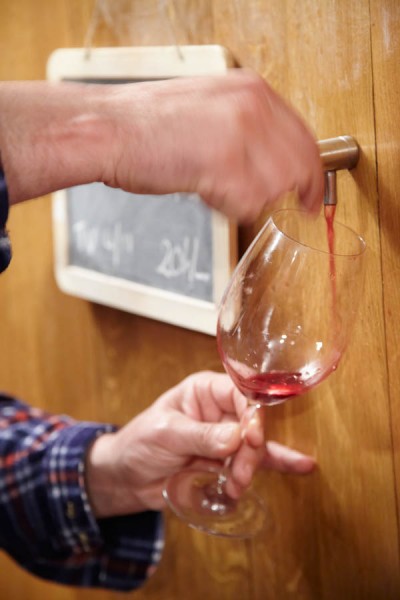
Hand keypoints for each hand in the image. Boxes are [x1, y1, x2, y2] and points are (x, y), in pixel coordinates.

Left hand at [85, 371, 315, 517]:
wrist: (126, 478)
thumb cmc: (138, 443)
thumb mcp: (165, 434)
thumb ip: (200, 436)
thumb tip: (235, 438)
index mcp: (204, 391)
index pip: (238, 394)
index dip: (251, 414)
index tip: (251, 439)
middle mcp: (219, 410)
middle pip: (251, 423)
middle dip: (250, 450)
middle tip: (240, 474)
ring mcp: (225, 436)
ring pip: (254, 446)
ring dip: (251, 467)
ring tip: (238, 486)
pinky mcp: (226, 461)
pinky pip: (252, 463)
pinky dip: (270, 468)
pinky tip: (299, 467)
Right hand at [104, 70, 323, 220]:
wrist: (109, 130)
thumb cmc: (146, 124)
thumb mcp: (209, 109)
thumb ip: (246, 128)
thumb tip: (271, 159)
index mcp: (251, 90)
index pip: (303, 137)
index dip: (311, 172)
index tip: (312, 192)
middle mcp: (252, 106)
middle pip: (300, 166)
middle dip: (293, 193)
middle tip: (292, 208)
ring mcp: (239, 134)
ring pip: (276, 189)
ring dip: (250, 199)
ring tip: (220, 191)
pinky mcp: (223, 164)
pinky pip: (248, 204)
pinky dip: (230, 209)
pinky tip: (207, 194)